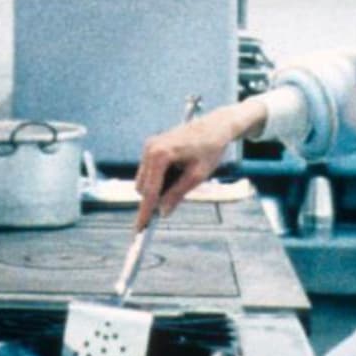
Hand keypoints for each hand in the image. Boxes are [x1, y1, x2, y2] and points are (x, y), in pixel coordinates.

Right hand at [133, 99, 265, 227]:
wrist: (215, 125)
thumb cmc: (209, 149)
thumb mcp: (197, 175)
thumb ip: (177, 194)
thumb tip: (163, 212)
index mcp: (160, 155)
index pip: (150, 191)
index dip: (145, 212)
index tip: (139, 229)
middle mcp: (150, 149)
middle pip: (144, 188)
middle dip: (156, 198)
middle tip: (179, 195)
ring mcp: (149, 146)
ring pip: (145, 181)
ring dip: (158, 188)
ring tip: (184, 176)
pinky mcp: (151, 146)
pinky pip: (149, 171)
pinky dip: (160, 178)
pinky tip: (179, 170)